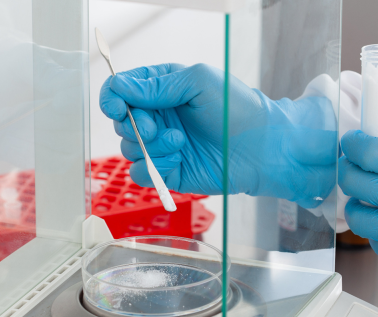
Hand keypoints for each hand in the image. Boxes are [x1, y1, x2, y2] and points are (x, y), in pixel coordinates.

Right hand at [99, 63, 337, 207]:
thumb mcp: (199, 82)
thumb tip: (120, 86)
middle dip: (132, 125)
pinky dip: (153, 169)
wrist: (265, 148)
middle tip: (155, 126)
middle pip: (121, 122)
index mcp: (164, 90)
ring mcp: (164, 147)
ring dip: (149, 147)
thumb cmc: (240, 109)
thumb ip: (158, 84)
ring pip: (128, 149)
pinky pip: (141, 174)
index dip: (113, 98)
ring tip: (179, 143)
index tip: (117, 107)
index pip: (122, 91)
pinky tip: (177, 161)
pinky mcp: (170, 173)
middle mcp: (161, 118)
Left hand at [338, 130, 377, 309]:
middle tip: (354, 170)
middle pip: (353, 182)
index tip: (352, 143)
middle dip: (348, 171)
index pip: (366, 152)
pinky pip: (376, 243)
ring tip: (369, 202)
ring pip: (357, 217)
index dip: (353, 144)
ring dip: (358, 206)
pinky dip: (377, 233)